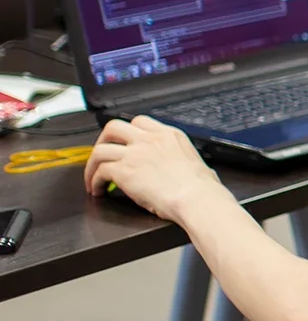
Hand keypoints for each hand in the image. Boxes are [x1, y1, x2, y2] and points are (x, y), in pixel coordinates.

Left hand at [85, 116, 223, 220]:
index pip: (140, 122)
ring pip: (100, 149)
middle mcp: (150, 139)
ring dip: (92, 164)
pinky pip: (99, 171)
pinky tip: (98, 190)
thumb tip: (192, 171)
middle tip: (102, 155)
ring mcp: (135, 153)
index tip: (124, 144)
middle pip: (114, 127)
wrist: (196, 198)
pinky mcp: (124, 170)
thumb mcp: (198, 163)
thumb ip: (186, 161)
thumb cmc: (202, 188)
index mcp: (169, 135)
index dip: (127, 133)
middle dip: (103, 141)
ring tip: (93, 178)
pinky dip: (94, 181)